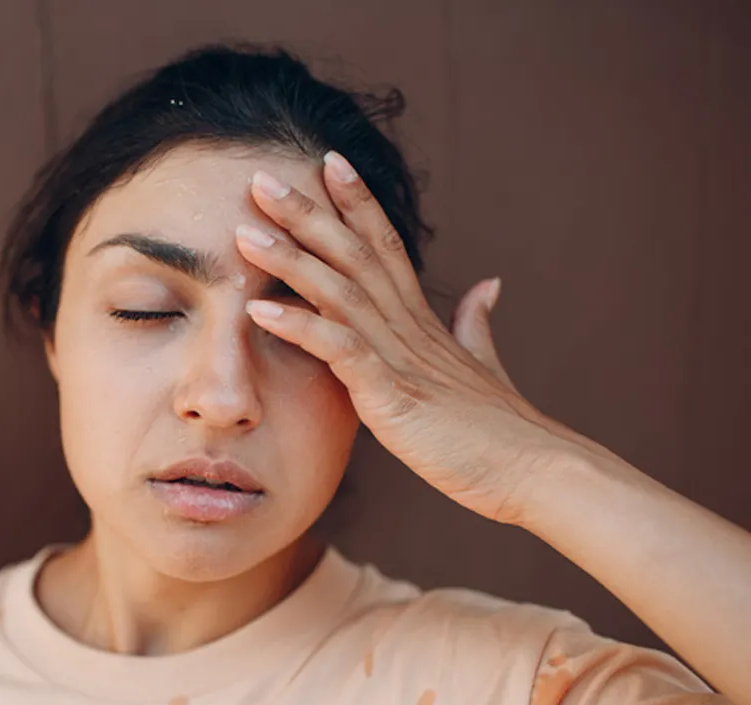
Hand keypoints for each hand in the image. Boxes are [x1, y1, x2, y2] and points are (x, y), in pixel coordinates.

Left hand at [236, 152, 572, 524]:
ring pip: (340, 291)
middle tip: (262, 177)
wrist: (531, 472)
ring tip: (244, 232)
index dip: (357, 202)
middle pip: (353, 254)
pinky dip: (301, 327)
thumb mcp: (483, 365)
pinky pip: (340, 350)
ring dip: (290, 259)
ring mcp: (400, 357)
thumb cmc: (499, 429)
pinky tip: (260, 310)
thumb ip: (475, 323)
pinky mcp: (392, 393)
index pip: (385, 245)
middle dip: (307, 213)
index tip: (329, 161)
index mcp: (422, 320)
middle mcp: (408, 327)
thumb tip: (487, 285)